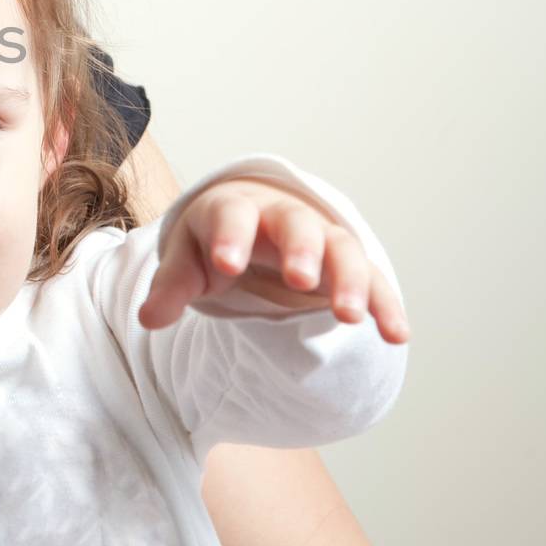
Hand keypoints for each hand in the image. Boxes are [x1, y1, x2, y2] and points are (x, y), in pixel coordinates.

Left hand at [138, 178, 409, 343]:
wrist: (252, 220)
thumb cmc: (213, 240)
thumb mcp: (186, 259)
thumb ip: (171, 286)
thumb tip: (148, 319)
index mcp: (233, 210)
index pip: (231, 216)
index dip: (229, 237)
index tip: (226, 263)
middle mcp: (282, 218)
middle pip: (295, 224)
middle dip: (299, 249)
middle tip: (299, 278)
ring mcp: (320, 239)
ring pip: (341, 249)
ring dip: (348, 280)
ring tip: (348, 317)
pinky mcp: (346, 266)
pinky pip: (372, 280)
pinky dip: (385, 305)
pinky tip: (396, 334)